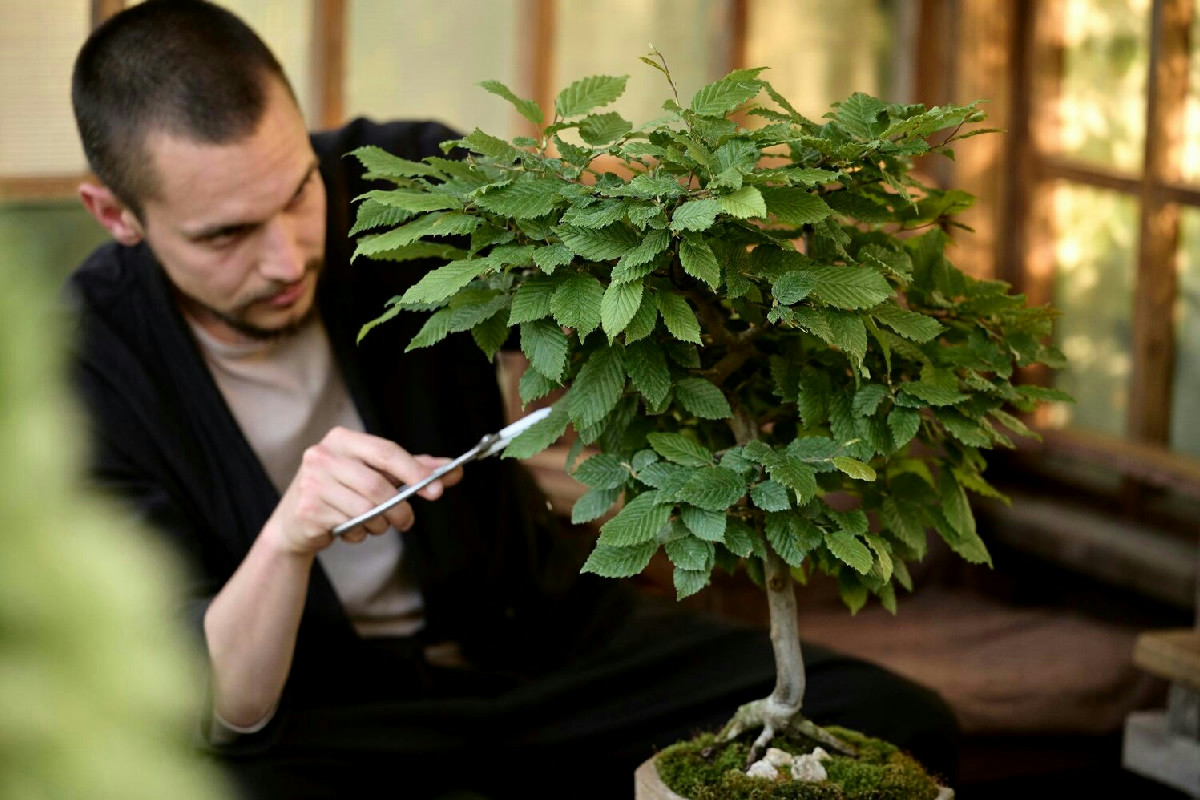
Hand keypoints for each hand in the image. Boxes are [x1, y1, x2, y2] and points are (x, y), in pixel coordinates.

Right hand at [263, 427, 462, 555]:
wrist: (294, 523)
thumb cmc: (343, 491)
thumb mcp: (376, 474)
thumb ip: (412, 470)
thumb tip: (452, 470)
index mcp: (342, 439)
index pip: (386, 451)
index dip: (414, 471)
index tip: (437, 490)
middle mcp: (323, 455)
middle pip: (378, 485)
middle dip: (400, 508)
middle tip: (407, 521)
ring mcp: (311, 481)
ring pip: (366, 509)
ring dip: (381, 524)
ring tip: (377, 525)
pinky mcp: (307, 509)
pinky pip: (350, 525)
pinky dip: (360, 533)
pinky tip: (351, 528)